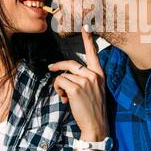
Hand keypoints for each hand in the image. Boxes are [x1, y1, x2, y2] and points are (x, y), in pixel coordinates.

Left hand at [48, 25, 107, 140]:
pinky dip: (57, 90)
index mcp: (99, 74)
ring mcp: (85, 81)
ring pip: (62, 75)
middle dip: (58, 66)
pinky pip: (59, 82)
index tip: (86, 26)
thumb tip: (67, 75)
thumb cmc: (93, 108)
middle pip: (70, 63)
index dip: (88, 39)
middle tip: (51, 68)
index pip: (93, 53)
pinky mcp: (75, 88)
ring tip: (65, 97)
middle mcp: (93, 75)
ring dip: (59, 86)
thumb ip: (86, 79)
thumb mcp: (95, 90)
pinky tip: (64, 100)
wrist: (96, 125)